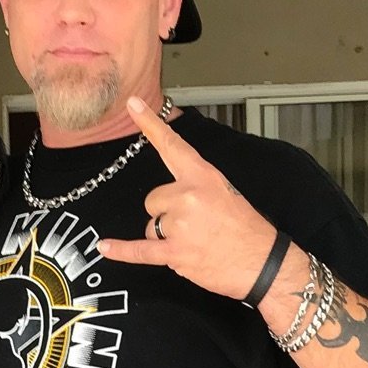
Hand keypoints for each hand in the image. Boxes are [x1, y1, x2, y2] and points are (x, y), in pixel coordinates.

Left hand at [97, 97, 280, 299]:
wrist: (262, 262)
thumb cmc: (247, 230)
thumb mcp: (225, 193)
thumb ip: (196, 187)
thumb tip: (172, 195)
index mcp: (203, 176)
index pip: (172, 145)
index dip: (150, 124)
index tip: (133, 104)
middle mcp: (188, 196)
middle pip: (153, 199)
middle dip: (166, 214)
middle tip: (193, 226)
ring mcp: (180, 224)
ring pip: (151, 226)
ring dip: (165, 237)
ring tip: (194, 243)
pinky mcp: (175, 253)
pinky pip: (139, 250)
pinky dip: (122, 251)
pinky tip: (105, 246)